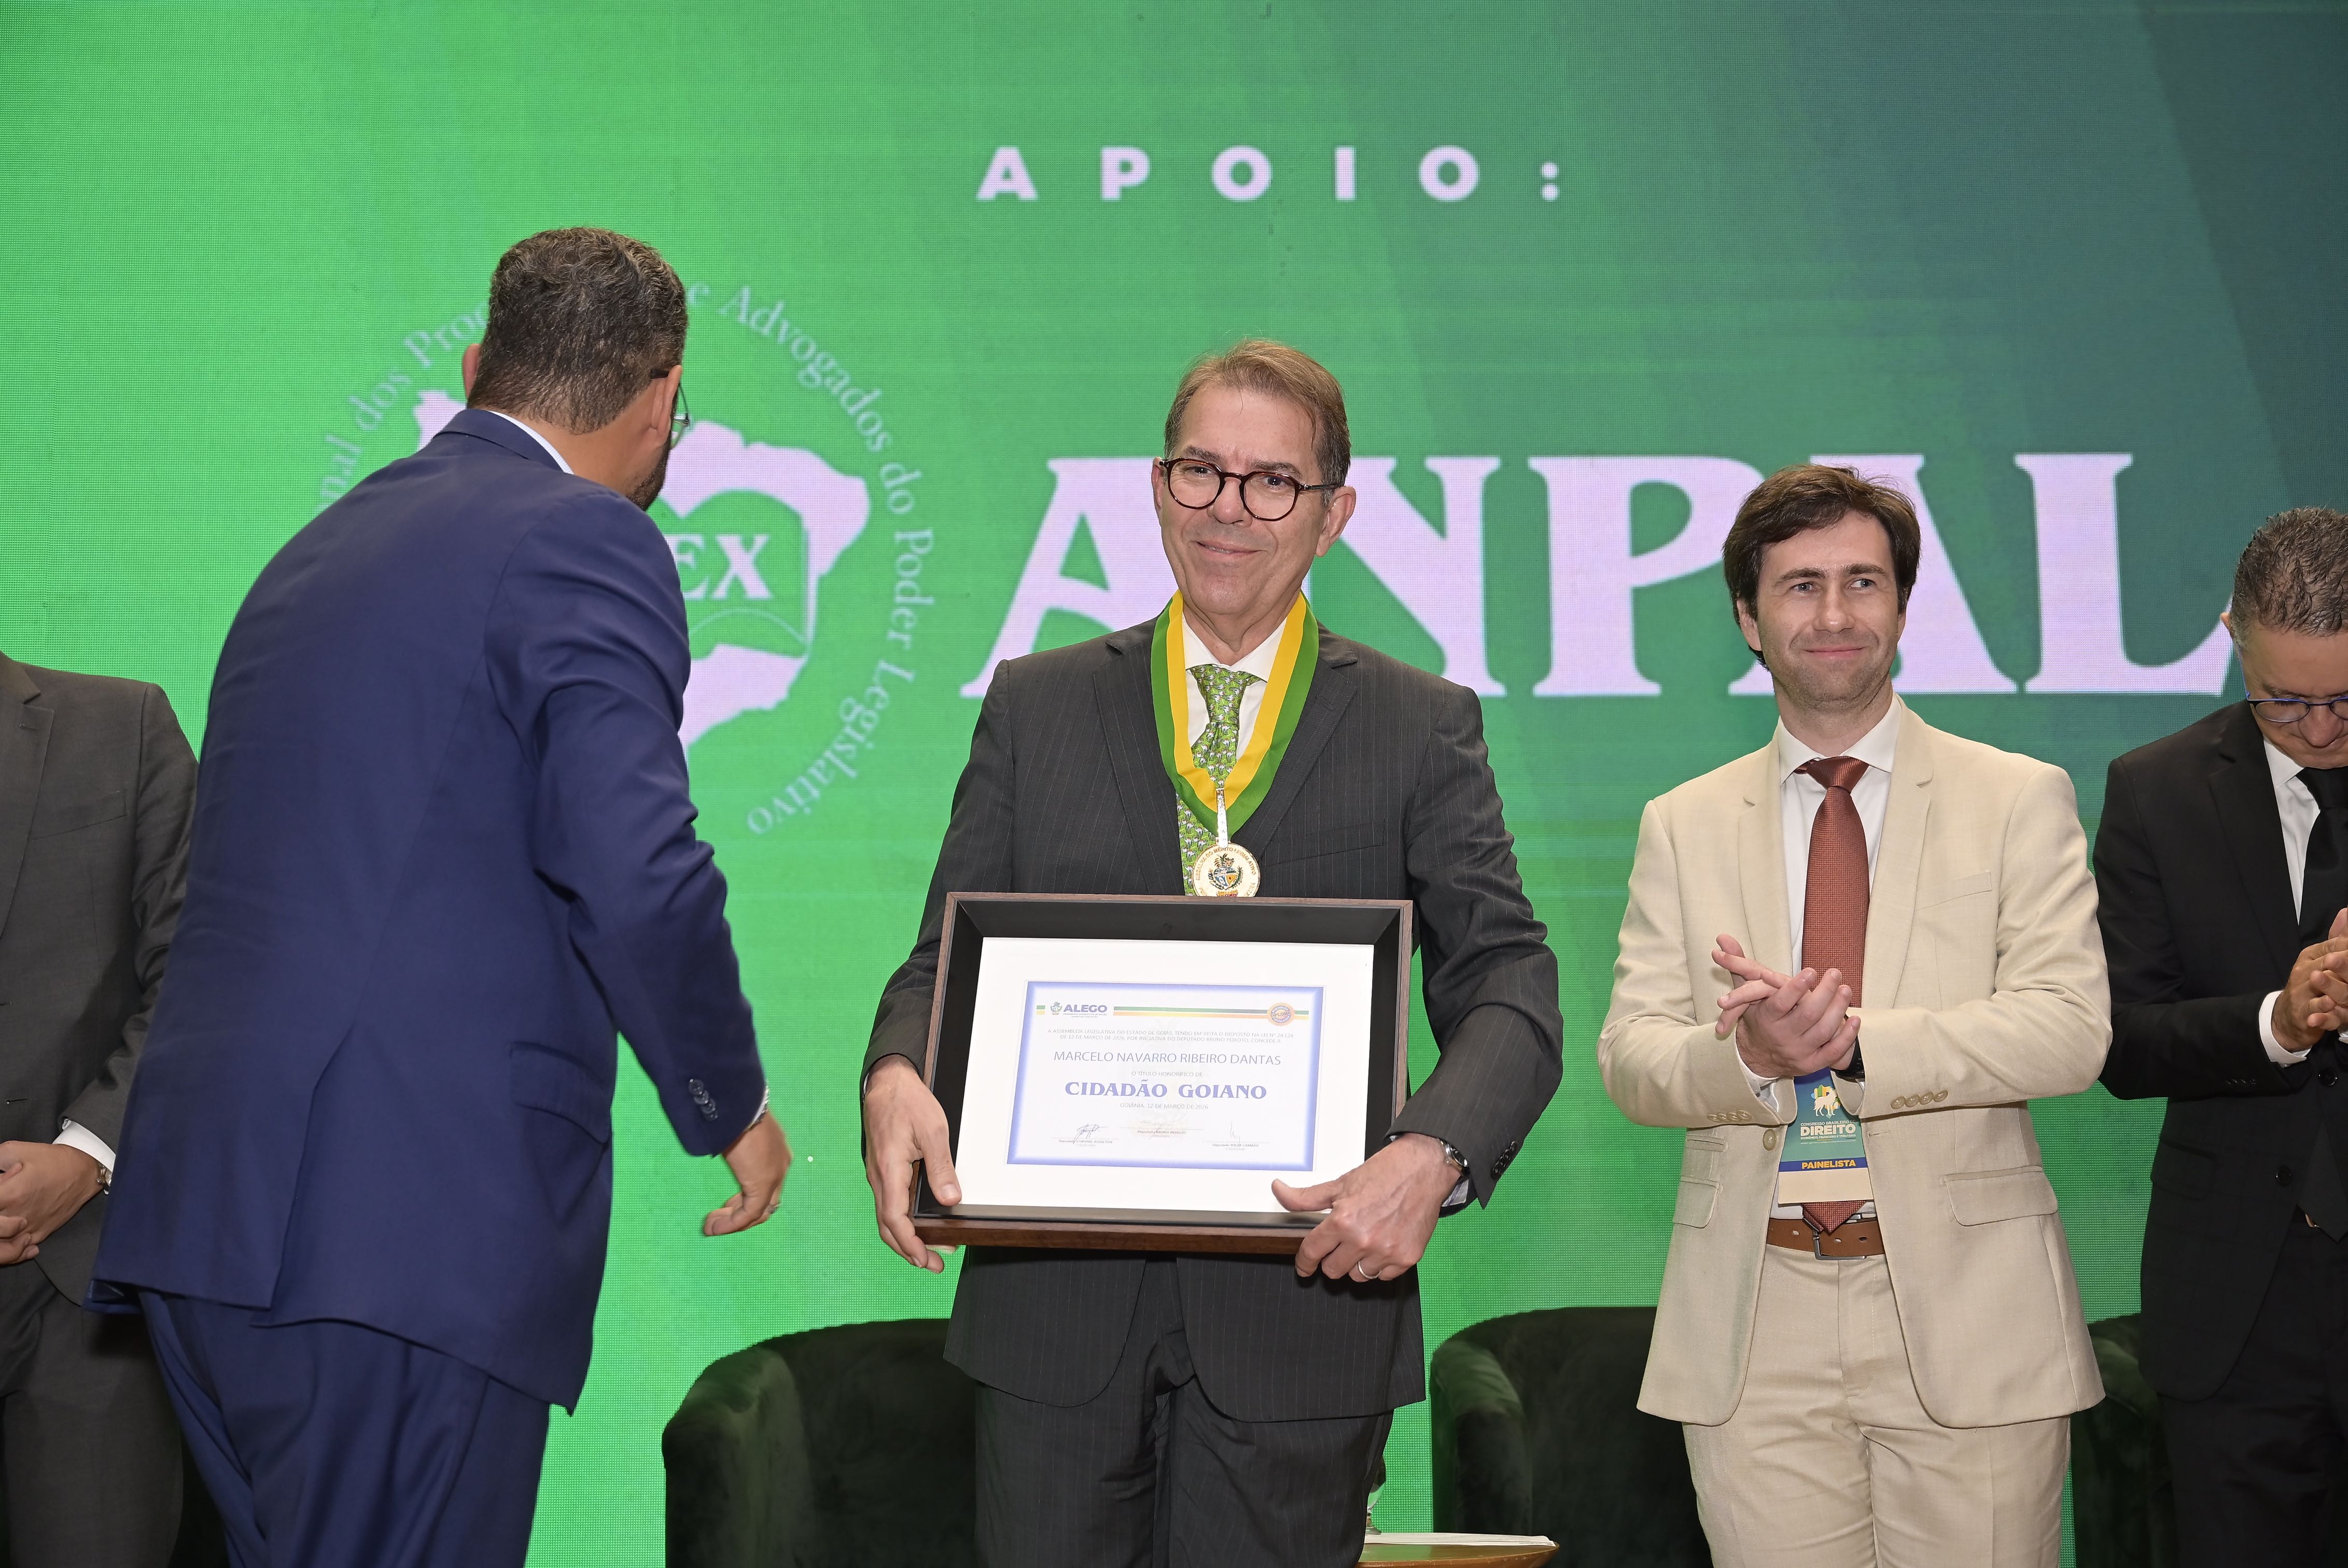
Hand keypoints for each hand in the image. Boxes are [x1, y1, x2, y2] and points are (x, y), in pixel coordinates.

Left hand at [0, 1143, 105, 1265]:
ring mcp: (28, 1228)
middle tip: (0, 1202)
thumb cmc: (53, 1160)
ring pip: (1, 1245)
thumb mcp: (15, 1149)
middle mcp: (16, 1215)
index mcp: (9, 1194)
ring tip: (1, 1222)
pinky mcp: (40, 1234)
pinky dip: (10, 1249)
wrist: (86, 1172)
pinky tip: (7, 1238)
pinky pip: (17, 1251)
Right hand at [702, 1109, 791, 1236]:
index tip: (726, 1205)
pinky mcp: (762, 1184)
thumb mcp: (740, 1135)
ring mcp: (775, 1176)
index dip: (747, 1200)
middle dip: (741, 1214)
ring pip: (760, 1212)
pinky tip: (714, 1227)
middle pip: (767, 1203)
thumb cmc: (734, 1115)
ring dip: (734, 1223)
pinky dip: (731, 1224)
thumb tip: (727, 1153)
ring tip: (712, 1226)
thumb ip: (739, 1150)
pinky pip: (749, 1213)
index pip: (769, 1187)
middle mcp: (781, 1166)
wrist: (739, 1106)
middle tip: (718, 1219)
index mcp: (777, 1153)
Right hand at [862, 1055, 959, 1272]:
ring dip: (905, 1236)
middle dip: (909, 1249)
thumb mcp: (933, 1131)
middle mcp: (879, 1176)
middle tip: (933, 1264)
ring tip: (929, 1249)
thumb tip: (950, 1200)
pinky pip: (889, 1201)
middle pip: (888, 1225)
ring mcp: (879, 1173)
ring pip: (887, 1215)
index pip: (895, 1219)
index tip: (926, 1259)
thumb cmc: (907, 1101)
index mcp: (889, 1170)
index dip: (910, 1244)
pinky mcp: (883, 1168)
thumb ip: (941, 1167)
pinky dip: (902, 1219)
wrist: (886, 1080)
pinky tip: (917, 1221)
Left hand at [1273, 1133, 1458, 1283]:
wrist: (1422, 1169)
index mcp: (1343, 1221)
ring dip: (1356, 1264)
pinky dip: (1380, 1266)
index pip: (1312, 1252)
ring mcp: (1386, 1252)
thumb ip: (1306, 1197)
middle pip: (1332, 1270)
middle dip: (1332, 1259)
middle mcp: (1363, 1240)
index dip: (1304, 1262)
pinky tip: (1383, 1246)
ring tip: (1364, 1242)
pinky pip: (1382, 1277)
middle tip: (1341, 1244)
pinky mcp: (1406, 1259)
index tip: (1304, 1267)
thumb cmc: (1384, 1174)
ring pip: (1357, 1277)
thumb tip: (1279, 1191)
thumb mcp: (1340, 1184)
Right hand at [1712, 934, 1856, 1078]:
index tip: (1811, 971)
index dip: (1796, 987)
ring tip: (1846, 990)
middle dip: (1824, 994)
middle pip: (1807, 1015)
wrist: (1758, 1057)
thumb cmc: (1757, 1018)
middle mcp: (1782, 1036)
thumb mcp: (1746, 992)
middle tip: (1836, 973)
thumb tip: (1722, 937)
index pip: (1781, 1003)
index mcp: (1766, 1018)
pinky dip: (1846, 1037)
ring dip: (1838, 1010)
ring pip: (1823, 1031)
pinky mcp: (1812, 1064)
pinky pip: (1833, 1052)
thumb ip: (1739, 964)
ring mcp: (1799, 1052)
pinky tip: (1855, 1019)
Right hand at [2274, 909, 2347, 1052]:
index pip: (2332, 946)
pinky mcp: (2301, 1012)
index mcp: (2311, 956)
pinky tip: (2328, 1004)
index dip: (2346, 944)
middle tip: (2346, 958)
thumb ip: (2336, 939)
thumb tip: (2346, 912)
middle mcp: (2304, 971)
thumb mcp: (2321, 960)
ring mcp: (2301, 991)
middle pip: (2326, 963)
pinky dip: (2319, 1008)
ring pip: (2317, 986)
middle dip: (2340, 961)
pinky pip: (2311, 1009)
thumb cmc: (2310, 985)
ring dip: (2327, 983)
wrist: (2287, 1016)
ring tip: (2332, 981)